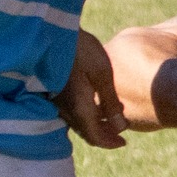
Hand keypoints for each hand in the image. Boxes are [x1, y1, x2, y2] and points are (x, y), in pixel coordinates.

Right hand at [56, 30, 127, 147]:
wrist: (52, 32)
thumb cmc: (81, 50)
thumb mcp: (102, 74)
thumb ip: (110, 101)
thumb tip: (120, 127)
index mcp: (79, 108)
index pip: (95, 137)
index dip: (110, 143)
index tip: (123, 143)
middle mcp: (65, 109)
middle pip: (85, 132)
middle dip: (103, 135)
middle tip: (120, 133)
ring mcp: (57, 101)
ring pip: (77, 123)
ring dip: (94, 125)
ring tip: (111, 119)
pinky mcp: (53, 92)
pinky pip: (70, 112)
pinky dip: (85, 115)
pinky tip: (95, 105)